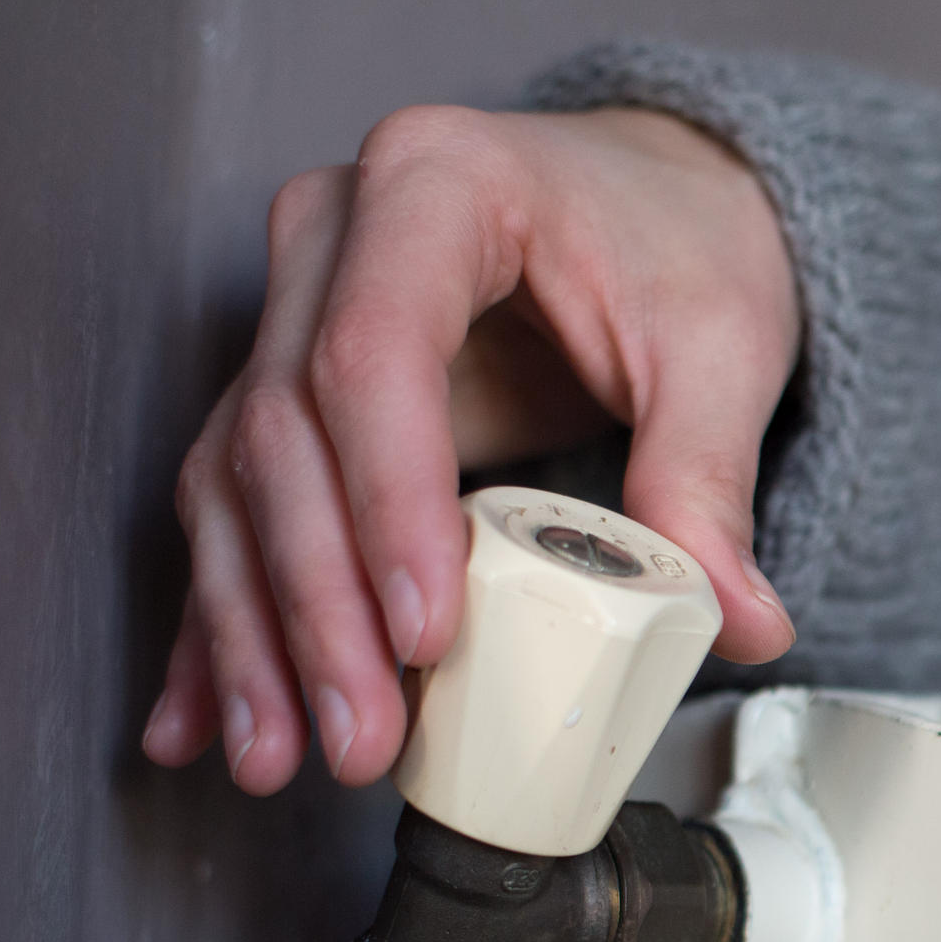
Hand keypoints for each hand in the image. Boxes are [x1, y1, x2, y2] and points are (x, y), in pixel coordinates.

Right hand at [141, 105, 801, 793]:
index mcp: (438, 187)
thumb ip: (712, 477)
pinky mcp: (294, 394)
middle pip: (285, 432)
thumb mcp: (719, 344)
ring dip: (254, 634)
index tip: (423, 629)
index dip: (386, 502)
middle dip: (316, 604)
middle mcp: (335, 239)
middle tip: (362, 731)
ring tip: (278, 754)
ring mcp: (295, 312)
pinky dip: (222, 623)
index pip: (374, 351)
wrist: (654, 199)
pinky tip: (202, 720)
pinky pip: (238, 511)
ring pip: (237, 485)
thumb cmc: (677, 241)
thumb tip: (738, 620)